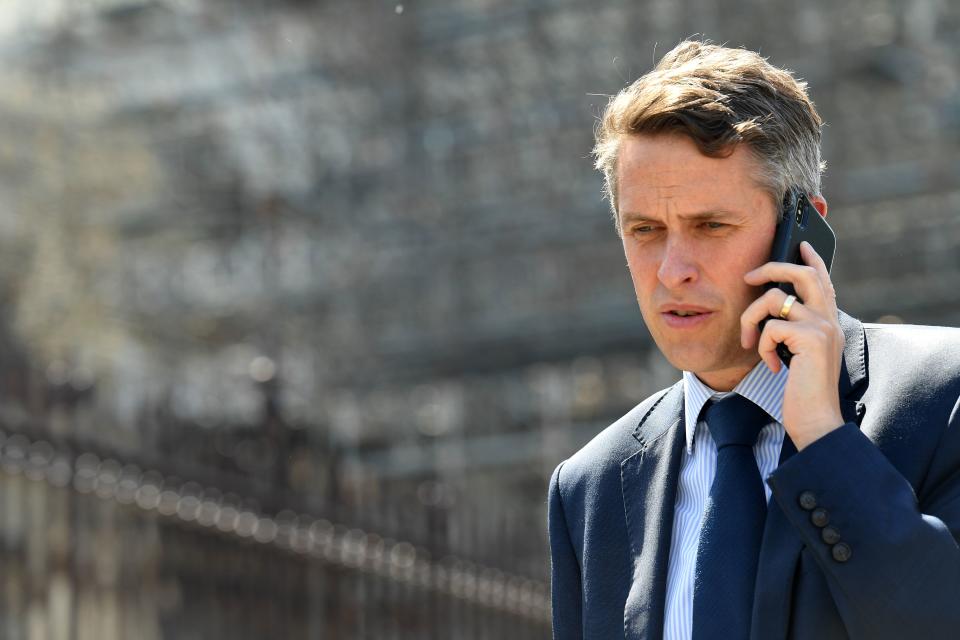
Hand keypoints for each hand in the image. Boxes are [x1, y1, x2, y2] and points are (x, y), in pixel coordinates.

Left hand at [740, 242, 845, 449]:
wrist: (816, 419)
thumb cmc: (803, 392)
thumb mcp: (799, 354)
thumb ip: (794, 330)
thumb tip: (773, 308)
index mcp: (828, 322)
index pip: (823, 280)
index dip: (811, 260)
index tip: (800, 245)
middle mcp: (830, 320)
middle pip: (802, 273)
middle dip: (771, 268)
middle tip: (749, 276)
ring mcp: (822, 327)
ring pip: (774, 299)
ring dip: (751, 319)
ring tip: (750, 344)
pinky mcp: (811, 339)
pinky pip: (770, 327)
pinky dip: (762, 347)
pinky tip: (774, 367)